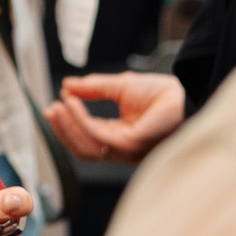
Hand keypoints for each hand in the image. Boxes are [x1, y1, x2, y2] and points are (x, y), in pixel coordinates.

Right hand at [42, 72, 184, 161]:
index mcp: (119, 136)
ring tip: (56, 107)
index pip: (87, 138)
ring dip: (66, 127)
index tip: (55, 106)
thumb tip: (67, 85)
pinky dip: (80, 120)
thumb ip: (93, 88)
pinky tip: (71, 103)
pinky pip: (96, 134)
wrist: (185, 94)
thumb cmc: (162, 93)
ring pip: (86, 147)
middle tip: (49, 111)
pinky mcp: (130, 144)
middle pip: (82, 148)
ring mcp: (125, 150)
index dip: (68, 124)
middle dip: (62, 131)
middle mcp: (121, 148)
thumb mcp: (120, 86)